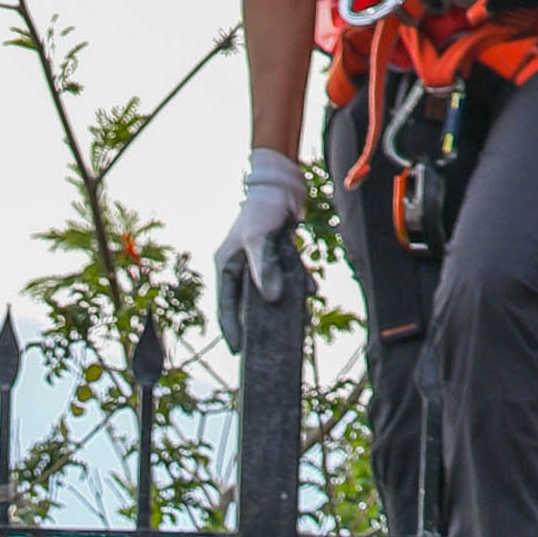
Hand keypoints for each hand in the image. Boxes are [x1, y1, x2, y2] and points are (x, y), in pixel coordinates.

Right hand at [213, 148, 304, 353]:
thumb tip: (273, 299)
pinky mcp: (277, 258)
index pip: (226, 306)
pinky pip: (287, 278)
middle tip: (271, 345)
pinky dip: (299, 285)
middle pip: (249, 304)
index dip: (231, 329)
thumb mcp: (259, 238)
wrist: (282, 185)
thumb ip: (264, 269)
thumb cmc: (263, 208)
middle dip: (262, 323)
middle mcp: (241, 268)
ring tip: (300, 321)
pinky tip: (311, 291)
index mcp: (227, 266)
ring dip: (286, 305)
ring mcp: (260, 264)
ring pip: (271, 293)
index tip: (238, 351)